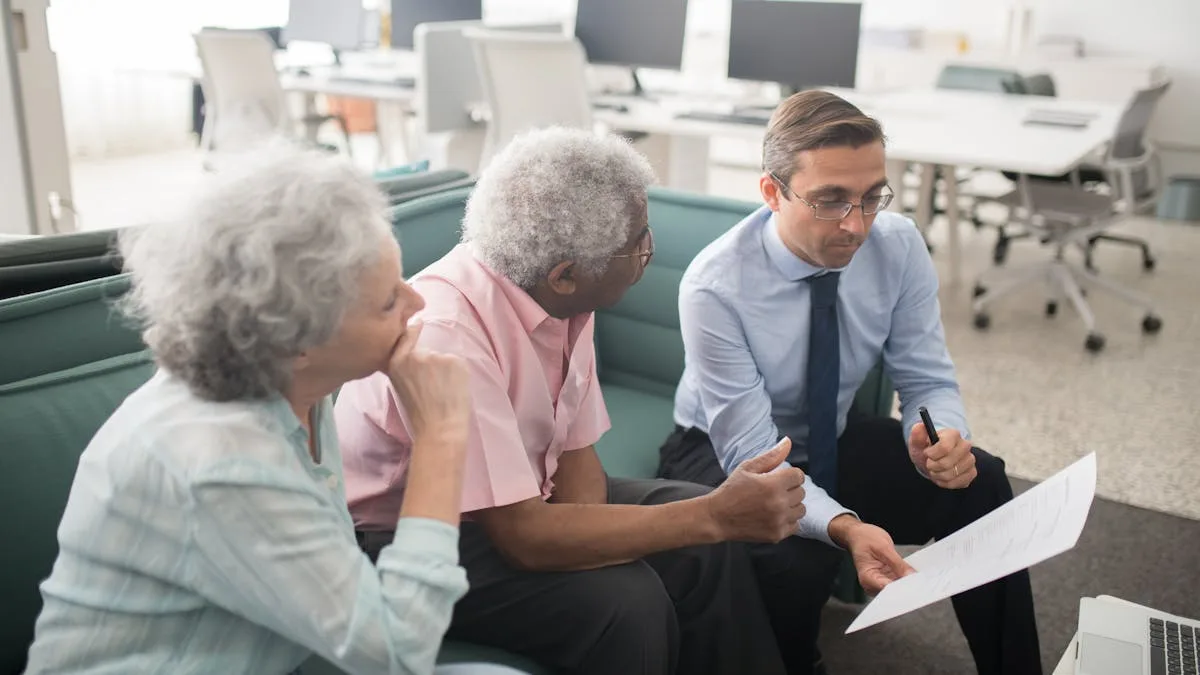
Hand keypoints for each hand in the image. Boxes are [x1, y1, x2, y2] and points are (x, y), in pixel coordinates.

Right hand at [387, 321, 469, 441]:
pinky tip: (453, 388)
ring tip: (443, 390)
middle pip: (427, 351)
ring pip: (443, 358)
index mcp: (396, 362)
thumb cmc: (419, 413)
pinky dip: (458, 373)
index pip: (405, 336)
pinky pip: (457, 363)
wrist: (439, 428)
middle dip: (431, 364)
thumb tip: (414, 351)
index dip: (412, 329)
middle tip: (434, 386)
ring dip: (445, 369)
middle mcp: (415, 355)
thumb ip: (404, 366)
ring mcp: (436, 356)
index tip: (419, 322)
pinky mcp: (455, 360)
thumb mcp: (400, 385)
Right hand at [705, 438, 806, 543]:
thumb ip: (771, 456)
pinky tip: (774, 516)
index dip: (790, 475)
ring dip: (791, 505)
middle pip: (801, 492)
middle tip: (773, 492)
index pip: (799, 476)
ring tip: (775, 504)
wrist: (717, 518)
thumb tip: (788, 442)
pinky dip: (787, 521)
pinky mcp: (777, 534)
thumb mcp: (747, 468)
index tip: (779, 479)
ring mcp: (779, 521)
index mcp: (773, 484)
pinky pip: (795, 525)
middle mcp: (779, 503)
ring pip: (801, 510)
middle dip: (790, 489)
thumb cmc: (731, 490)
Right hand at [840, 520, 915, 593]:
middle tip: (922, 581)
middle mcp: (872, 584)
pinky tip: (912, 574)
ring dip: (908, 583)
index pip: (888, 590)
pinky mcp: (885, 579)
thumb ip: (898, 564)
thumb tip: (911, 576)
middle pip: (893, 592)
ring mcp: (879, 582)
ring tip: (918, 577)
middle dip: (907, 586)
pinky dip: (905, 578)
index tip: (917, 585)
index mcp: (867, 578)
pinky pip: (898, 581)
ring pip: (897, 588)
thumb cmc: (864, 538)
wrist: (858, 534)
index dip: (903, 588)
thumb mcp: (883, 547)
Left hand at [908, 422, 975, 488]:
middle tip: (929, 463)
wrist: (933, 460)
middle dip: (933, 466)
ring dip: (938, 475)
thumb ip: (917, 434)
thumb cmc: (926, 449)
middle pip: (947, 463)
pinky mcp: (971, 472)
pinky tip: (941, 476)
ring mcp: (970, 460)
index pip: (945, 447)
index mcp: (953, 434)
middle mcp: (965, 446)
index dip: (932, 454)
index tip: (926, 454)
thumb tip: (919, 425)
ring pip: (951, 474)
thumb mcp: (917, 442)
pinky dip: (945, 482)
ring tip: (934, 470)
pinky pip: (957, 482)